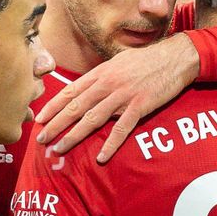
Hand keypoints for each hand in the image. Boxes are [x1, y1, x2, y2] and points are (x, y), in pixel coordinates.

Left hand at [35, 34, 200, 161]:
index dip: (54, 105)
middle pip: (76, 106)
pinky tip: (100, 157)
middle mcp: (108, 83)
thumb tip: (86, 88)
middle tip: (41, 138)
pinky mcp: (140, 106)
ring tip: (59, 148)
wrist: (176, 58)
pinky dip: (111, 144)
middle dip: (56, 124)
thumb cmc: (147, 60)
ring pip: (93, 118)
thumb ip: (102, 76)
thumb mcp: (119, 62)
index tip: (39, 118)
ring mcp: (124, 95)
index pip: (71, 90)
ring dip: (74, 135)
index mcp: (101, 72)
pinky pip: (122, 128)